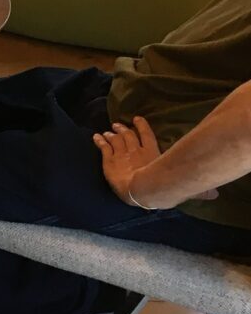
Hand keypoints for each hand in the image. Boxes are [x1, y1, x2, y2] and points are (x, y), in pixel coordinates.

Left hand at [92, 116, 215, 208]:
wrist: (140, 189)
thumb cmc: (161, 186)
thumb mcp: (182, 187)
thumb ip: (197, 190)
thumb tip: (216, 194)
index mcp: (152, 153)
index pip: (147, 136)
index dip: (141, 127)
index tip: (137, 119)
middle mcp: (136, 151)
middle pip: (128, 136)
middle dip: (123, 129)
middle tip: (117, 124)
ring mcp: (121, 155)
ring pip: (115, 141)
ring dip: (111, 134)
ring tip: (108, 130)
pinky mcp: (109, 160)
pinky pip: (103, 148)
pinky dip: (99, 141)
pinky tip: (96, 137)